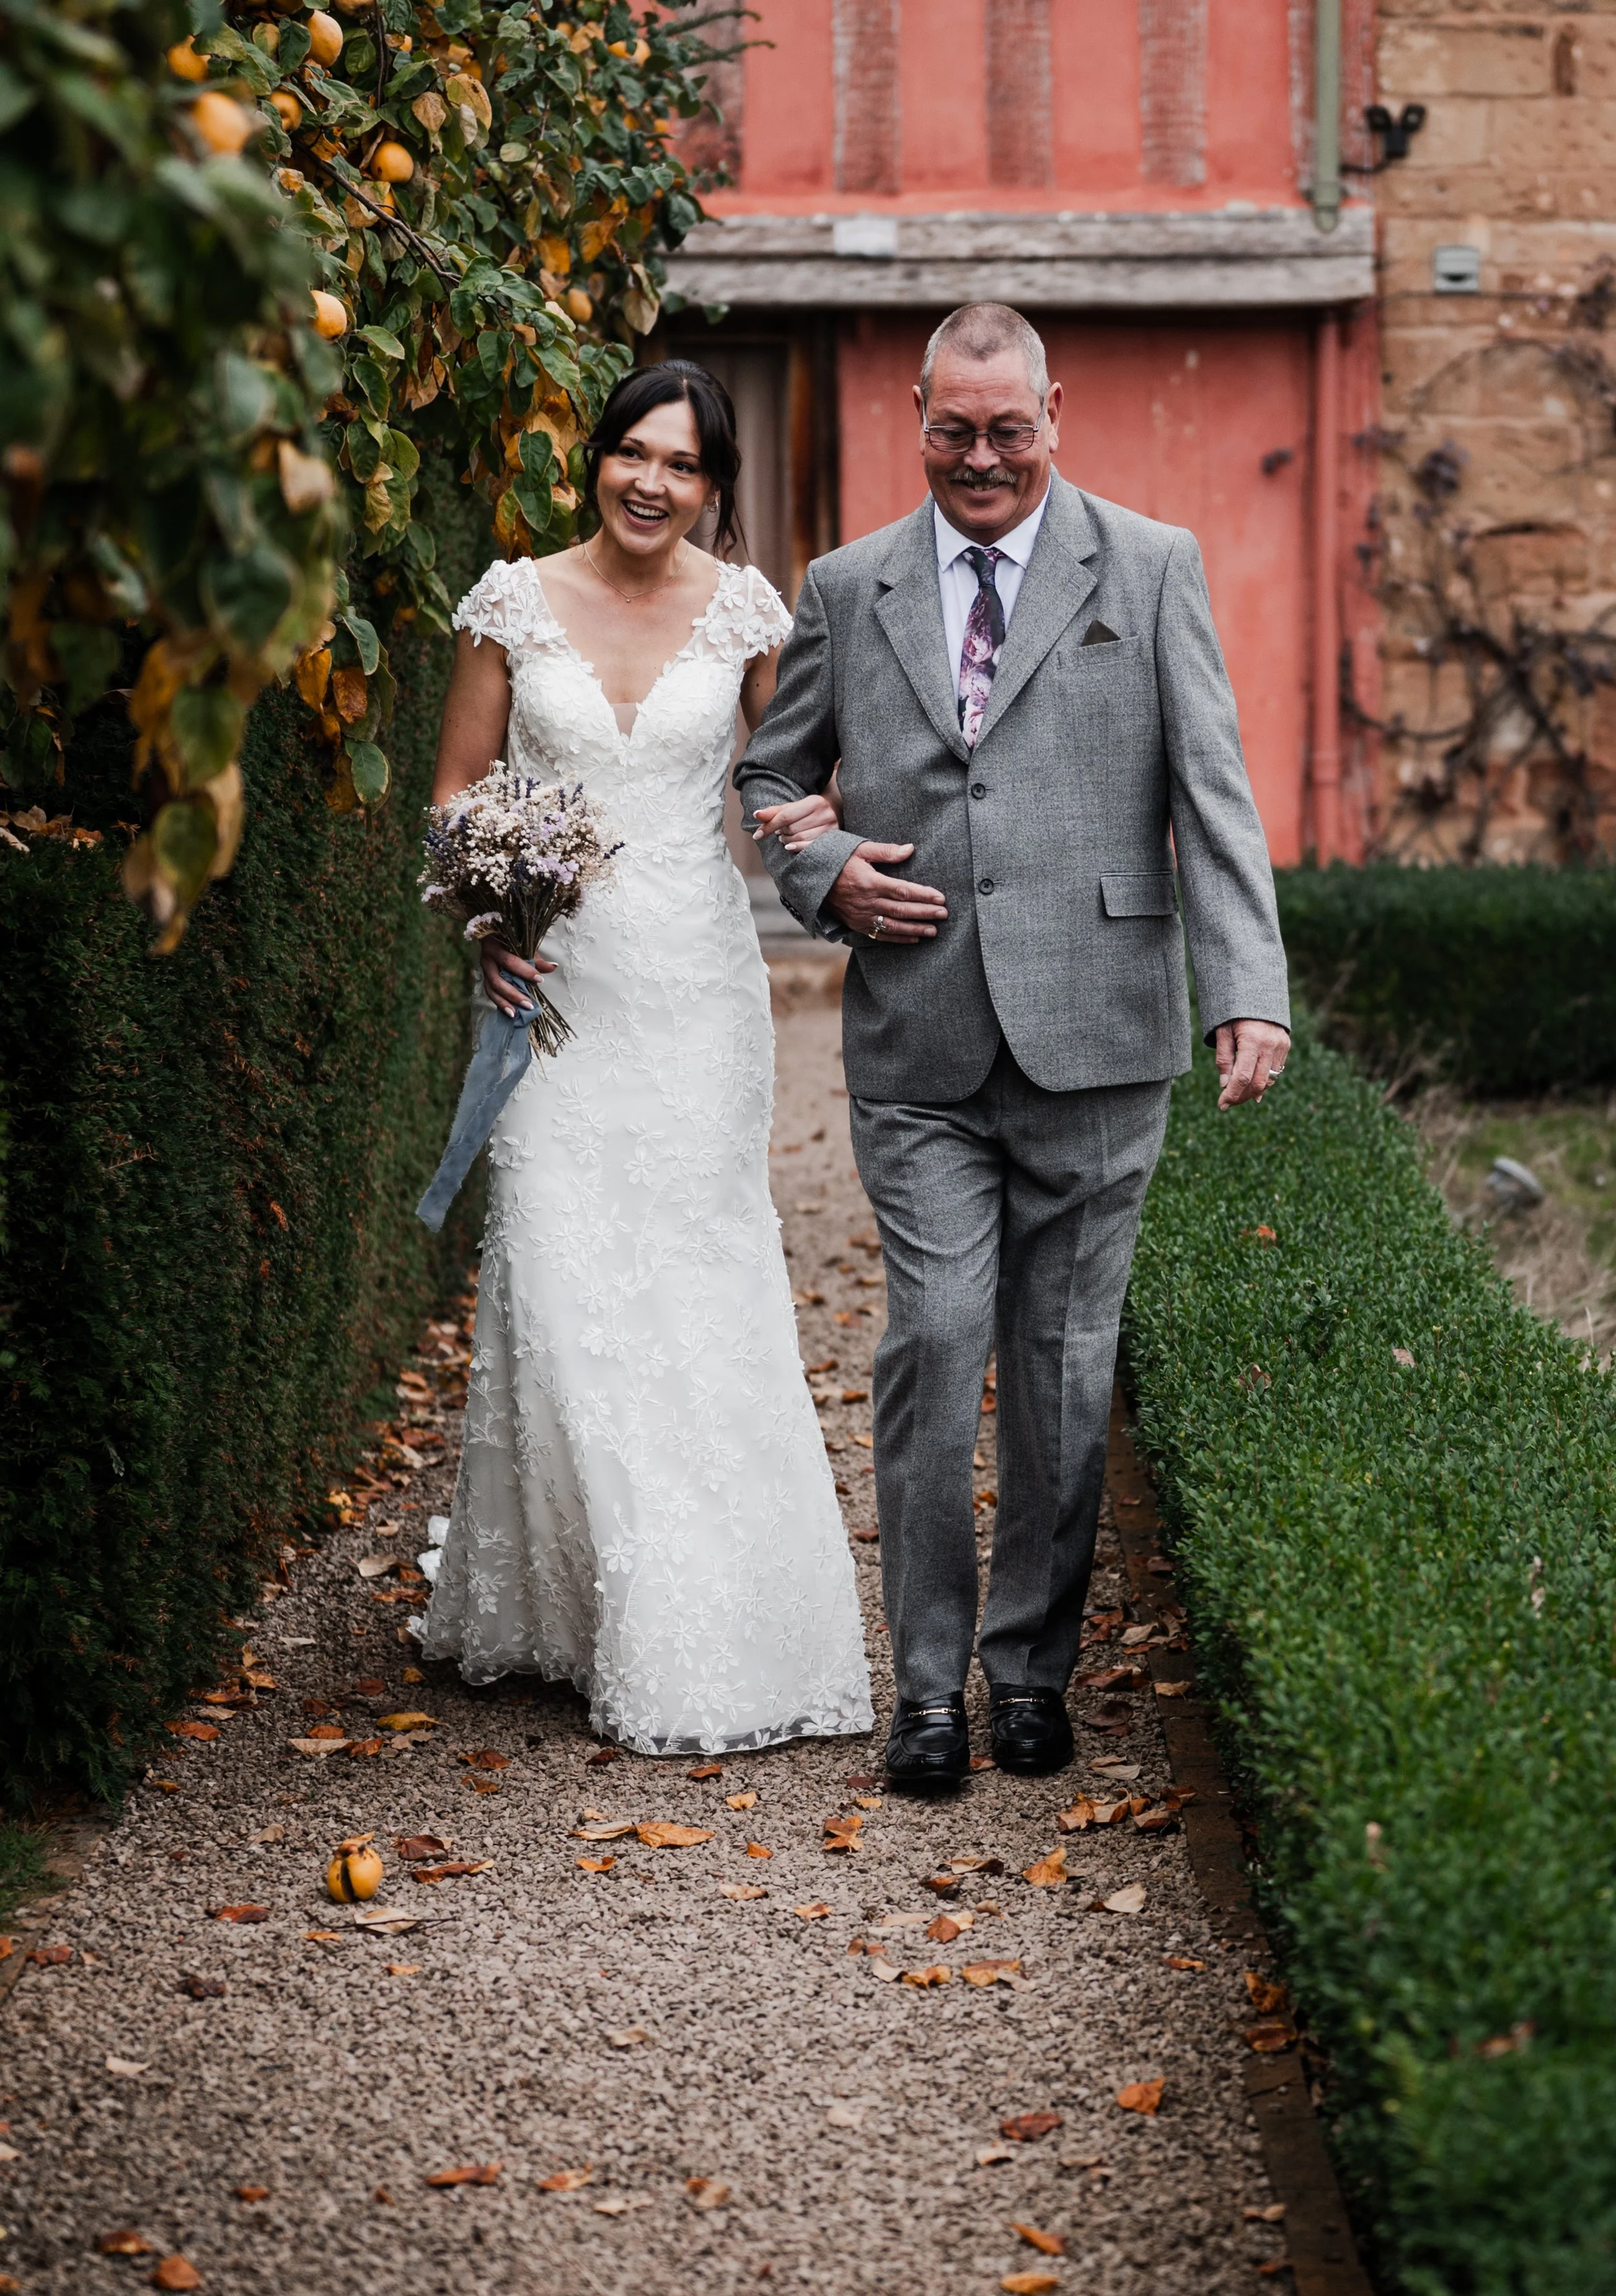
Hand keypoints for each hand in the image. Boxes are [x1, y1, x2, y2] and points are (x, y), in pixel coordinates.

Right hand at [480, 936, 554, 1019]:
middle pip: (498, 980)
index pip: (509, 961)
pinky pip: (491, 994)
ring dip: (505, 1003)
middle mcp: (487, 960)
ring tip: (516, 1014)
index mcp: (495, 947)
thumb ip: (536, 959)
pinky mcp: (486, 980)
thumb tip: (553, 966)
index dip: (524, 971)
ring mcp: (484, 971)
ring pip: (492, 990)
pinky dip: (500, 1004)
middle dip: (514, 994)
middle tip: (529, 1005)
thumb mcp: (522, 947)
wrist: (492, 939)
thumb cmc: (510, 942)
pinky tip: (511, 1012)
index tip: (539, 980)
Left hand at [753, 790, 841, 851]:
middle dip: (781, 832)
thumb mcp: (794, 807)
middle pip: (792, 828)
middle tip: (780, 833)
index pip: (786, 816)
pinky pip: (810, 847)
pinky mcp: (833, 839)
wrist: (837, 812)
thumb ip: (775, 811)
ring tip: (785, 838)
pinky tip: (789, 847)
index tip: (757, 835)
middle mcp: (825, 813)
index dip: (769, 826)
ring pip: (800, 838)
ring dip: (787, 841)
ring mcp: (831, 827)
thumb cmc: (809, 811)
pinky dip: (797, 848)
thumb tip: (756, 814)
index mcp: (814, 801)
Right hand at [827, 841, 948, 943]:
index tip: (940, 897)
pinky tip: (914, 939)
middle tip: (944, 914)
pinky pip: (880, 934)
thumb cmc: (838, 861)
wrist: (813, 880)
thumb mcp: (860, 850)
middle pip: (901, 910)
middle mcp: (867, 902)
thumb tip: (910, 849)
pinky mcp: (857, 925)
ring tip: (934, 930)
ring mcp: (862, 916)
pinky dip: (898, 938)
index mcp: (869, 882)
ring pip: (893, 925)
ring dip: (915, 929)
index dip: (923, 895)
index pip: (902, 891)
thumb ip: (886, 851)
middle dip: (925, 913)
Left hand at [1215, 1018, 1289, 1108]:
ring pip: (1269, 1080)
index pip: (1243, 1077)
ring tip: (1237, 1096)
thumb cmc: (1234, 1011)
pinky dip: (1263, 1081)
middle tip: (1228, 1103)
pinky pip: (1276, 1071)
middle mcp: (1270, 1045)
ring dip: (1252, 1091)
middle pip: (1258, 1083)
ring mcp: (1281, 1046)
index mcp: (1252, 1040)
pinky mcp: (1285, 1046)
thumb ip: (1224, 1058)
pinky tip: (1252, 1089)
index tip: (1221, 1105)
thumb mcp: (1222, 1031)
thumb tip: (1225, 1084)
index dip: (1232, 1094)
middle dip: (1241, 1096)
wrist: (1258, 991)